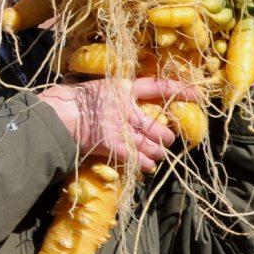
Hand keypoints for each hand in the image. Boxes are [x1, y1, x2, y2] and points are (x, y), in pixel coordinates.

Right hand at [38, 77, 191, 171]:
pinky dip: (144, 164)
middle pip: (158, 126)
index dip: (179, 90)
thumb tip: (102, 92)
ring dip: (157, 152)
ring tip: (157, 155)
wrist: (56, 116)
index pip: (157, 86)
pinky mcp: (115, 147)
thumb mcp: (89, 87)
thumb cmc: (67, 99)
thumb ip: (104, 93)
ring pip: (152, 145)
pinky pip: (138, 159)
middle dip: (165, 135)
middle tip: (167, 139)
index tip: (197, 93)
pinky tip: (147, 167)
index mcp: (122, 88)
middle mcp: (127, 109)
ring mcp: (122, 129)